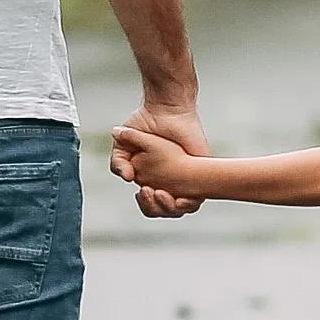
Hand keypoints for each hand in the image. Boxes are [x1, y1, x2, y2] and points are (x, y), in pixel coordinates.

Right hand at [115, 100, 205, 218]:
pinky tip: (179, 199)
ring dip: (168, 207)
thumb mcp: (124, 144)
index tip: (141, 191)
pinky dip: (188, 205)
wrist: (167, 109)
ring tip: (159, 193)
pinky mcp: (201, 176)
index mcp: (153, 179)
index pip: (150, 204)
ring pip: (179, 209)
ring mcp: (186, 181)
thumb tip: (127, 178)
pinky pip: (197, 201)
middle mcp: (170, 183)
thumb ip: (118, 162)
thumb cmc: (146, 124)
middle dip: (154, 207)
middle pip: (164, 210)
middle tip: (147, 192)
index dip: (145, 204)